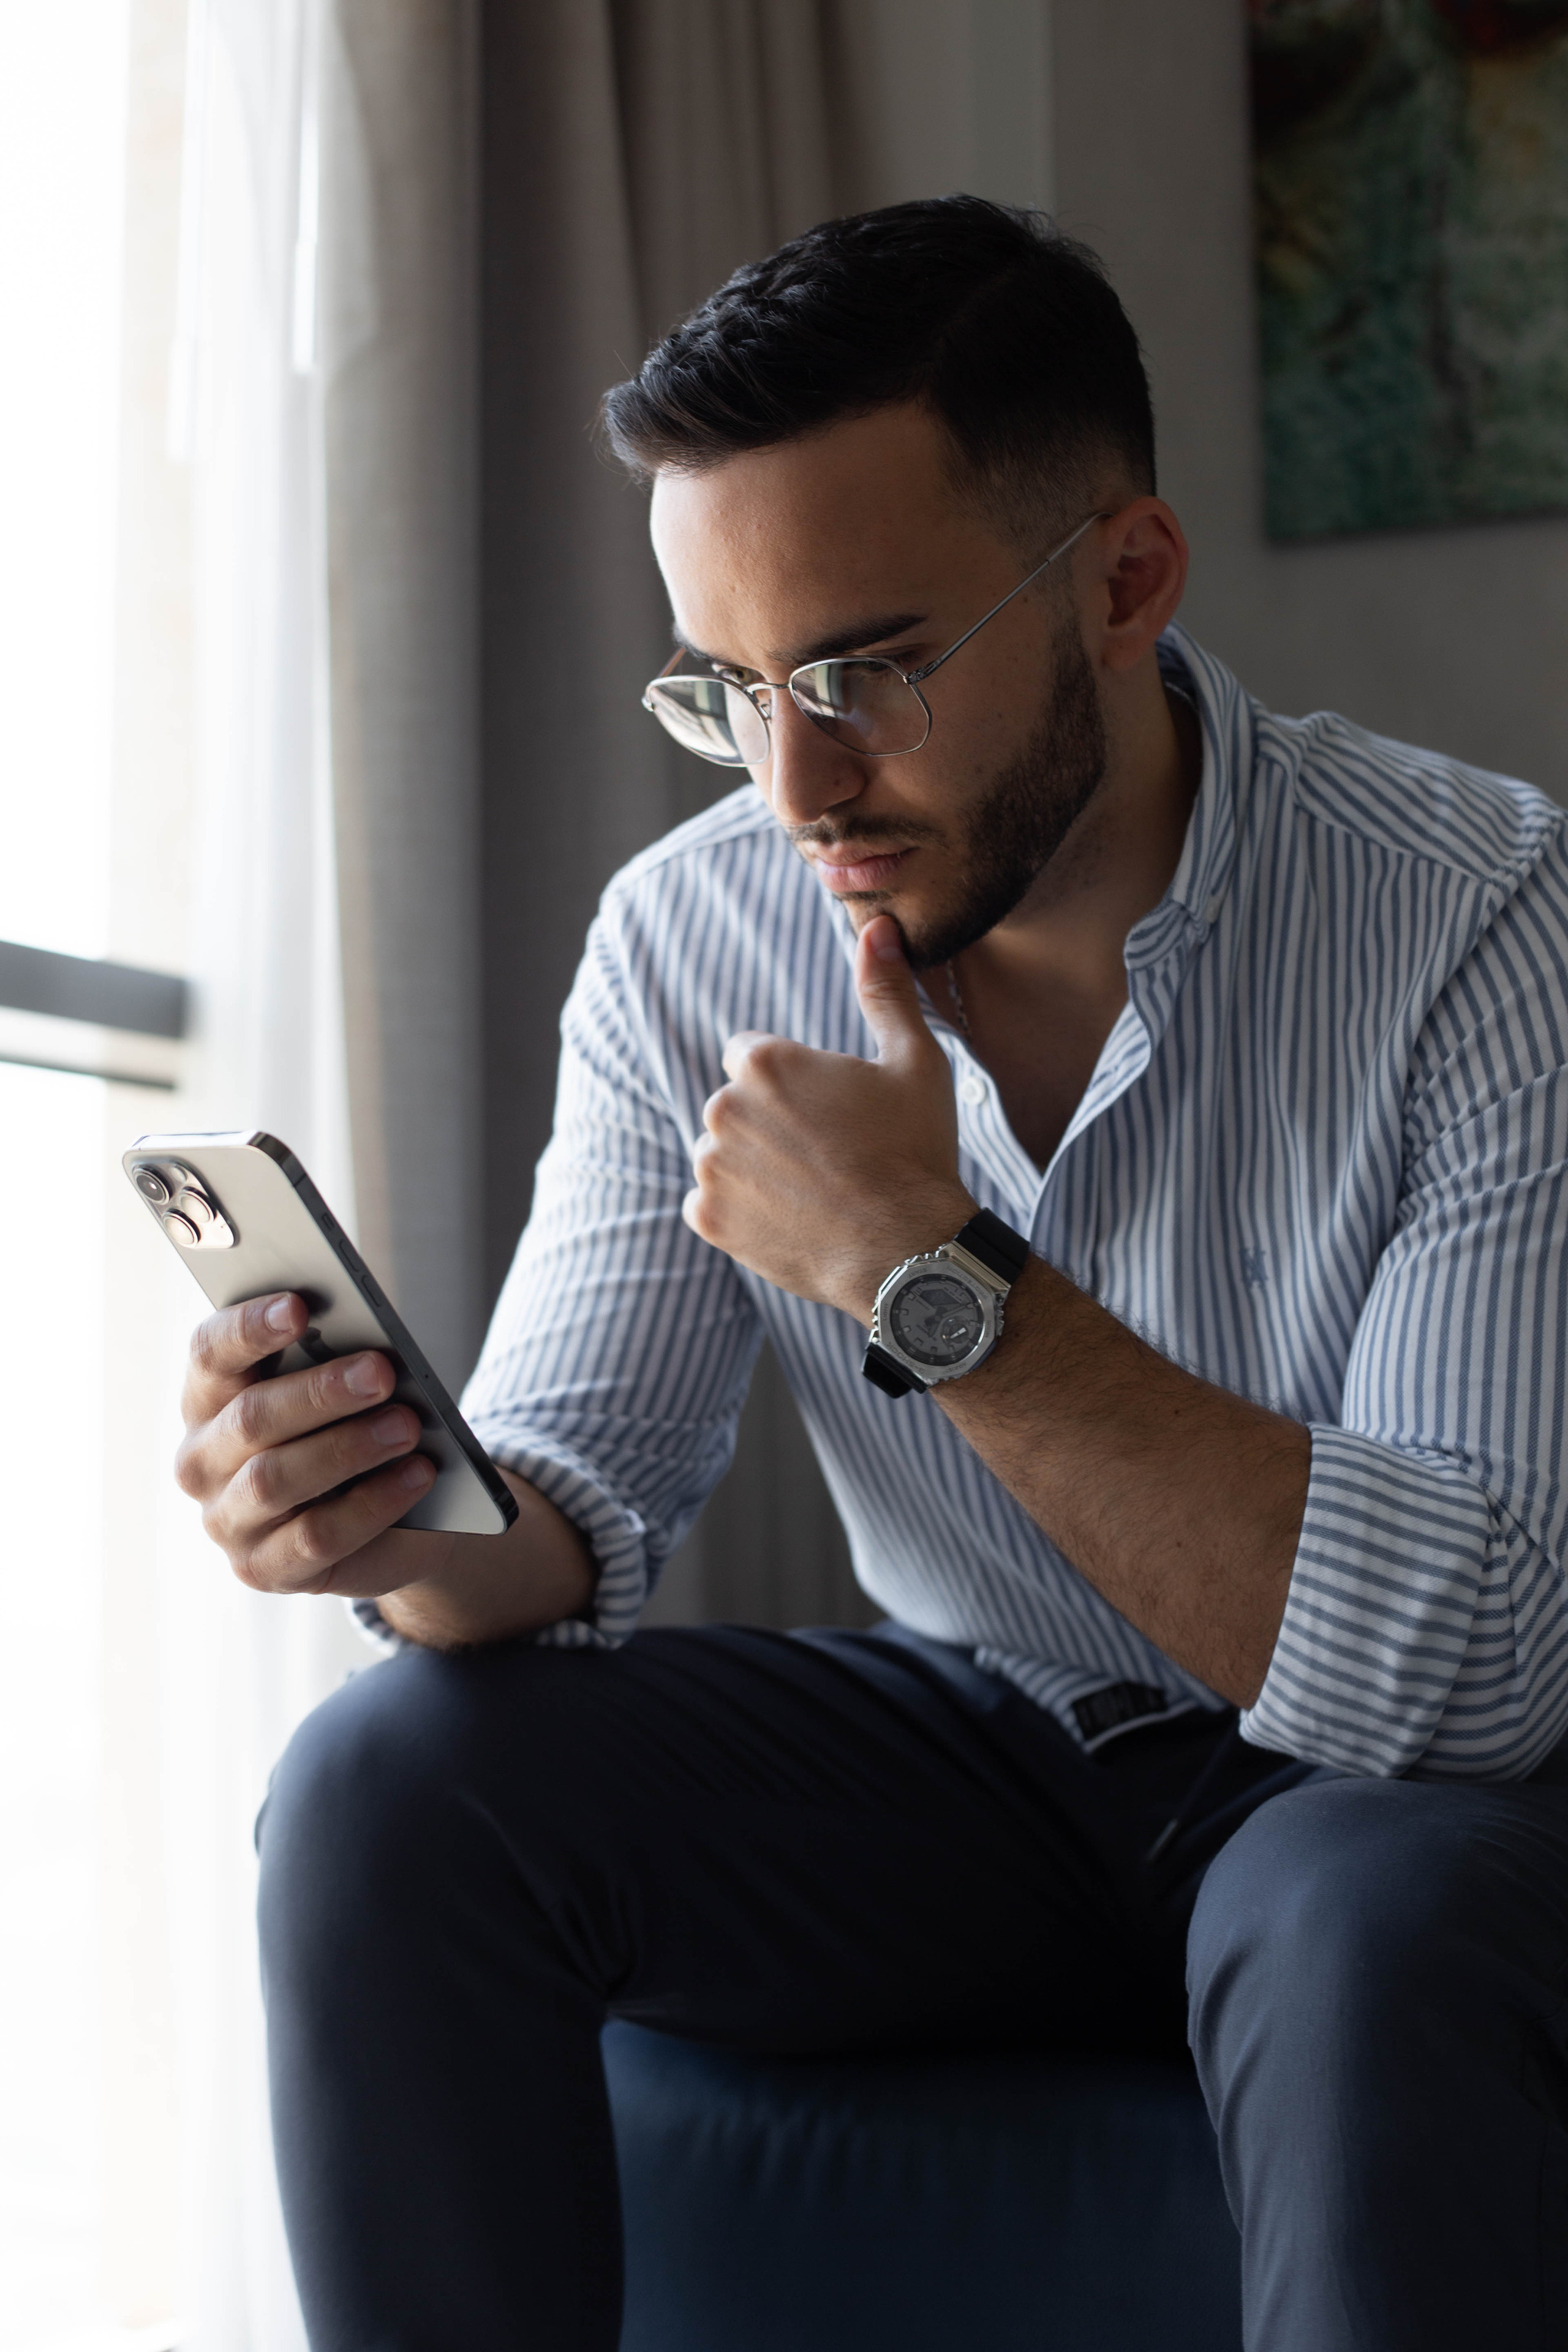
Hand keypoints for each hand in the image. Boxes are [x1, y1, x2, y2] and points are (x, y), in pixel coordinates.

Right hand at [175, 1292, 445, 1597]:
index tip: (298, 1306)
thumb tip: (367, 1346)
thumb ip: (340, 1359)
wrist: (393, 1516)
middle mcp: (201, 1459)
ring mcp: (227, 1520)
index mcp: (209, 1396)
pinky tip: (417, 1476)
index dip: (249, 1327)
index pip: (211, 1352)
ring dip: (348, 1448)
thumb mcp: (346, 1388)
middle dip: (320, 1392)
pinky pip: (315, 1536)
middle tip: (382, 1372)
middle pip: (251, 1417)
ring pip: (276, 1480)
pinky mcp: (262, 1568)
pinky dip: (372, 1504)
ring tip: (408, 1425)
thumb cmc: (355, 1427)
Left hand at [683, 914, 975, 1317]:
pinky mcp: (708, 1218)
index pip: (750, 1055)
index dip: (792, 1083)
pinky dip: (741, 1211)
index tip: (828, 1112)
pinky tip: (790, 1218)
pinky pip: (710, 1204)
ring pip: (723, 1154)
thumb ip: (885, 990)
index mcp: (763, 1062)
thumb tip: (879, 926)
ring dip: (755, 1167)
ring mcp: (711, 1167)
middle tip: (828, 1155)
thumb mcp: (914, 1061)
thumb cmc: (915, 1152)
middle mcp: (722, 1107)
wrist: (907, 1253)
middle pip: (736, 1105)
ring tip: (812, 1190)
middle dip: (771, 1124)